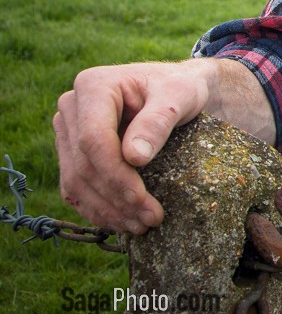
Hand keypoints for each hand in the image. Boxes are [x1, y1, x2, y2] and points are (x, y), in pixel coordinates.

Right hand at [52, 57, 260, 231]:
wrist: (179, 88)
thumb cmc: (181, 87)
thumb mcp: (179, 95)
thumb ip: (158, 121)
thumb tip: (134, 157)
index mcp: (93, 86)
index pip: (93, 140)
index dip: (115, 175)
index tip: (141, 199)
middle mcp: (72, 108)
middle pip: (83, 165)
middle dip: (115, 198)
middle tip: (150, 220)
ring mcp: (69, 131)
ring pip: (76, 181)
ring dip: (106, 210)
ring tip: (140, 226)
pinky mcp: (73, 152)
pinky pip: (75, 187)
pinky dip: (97, 208)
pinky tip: (122, 222)